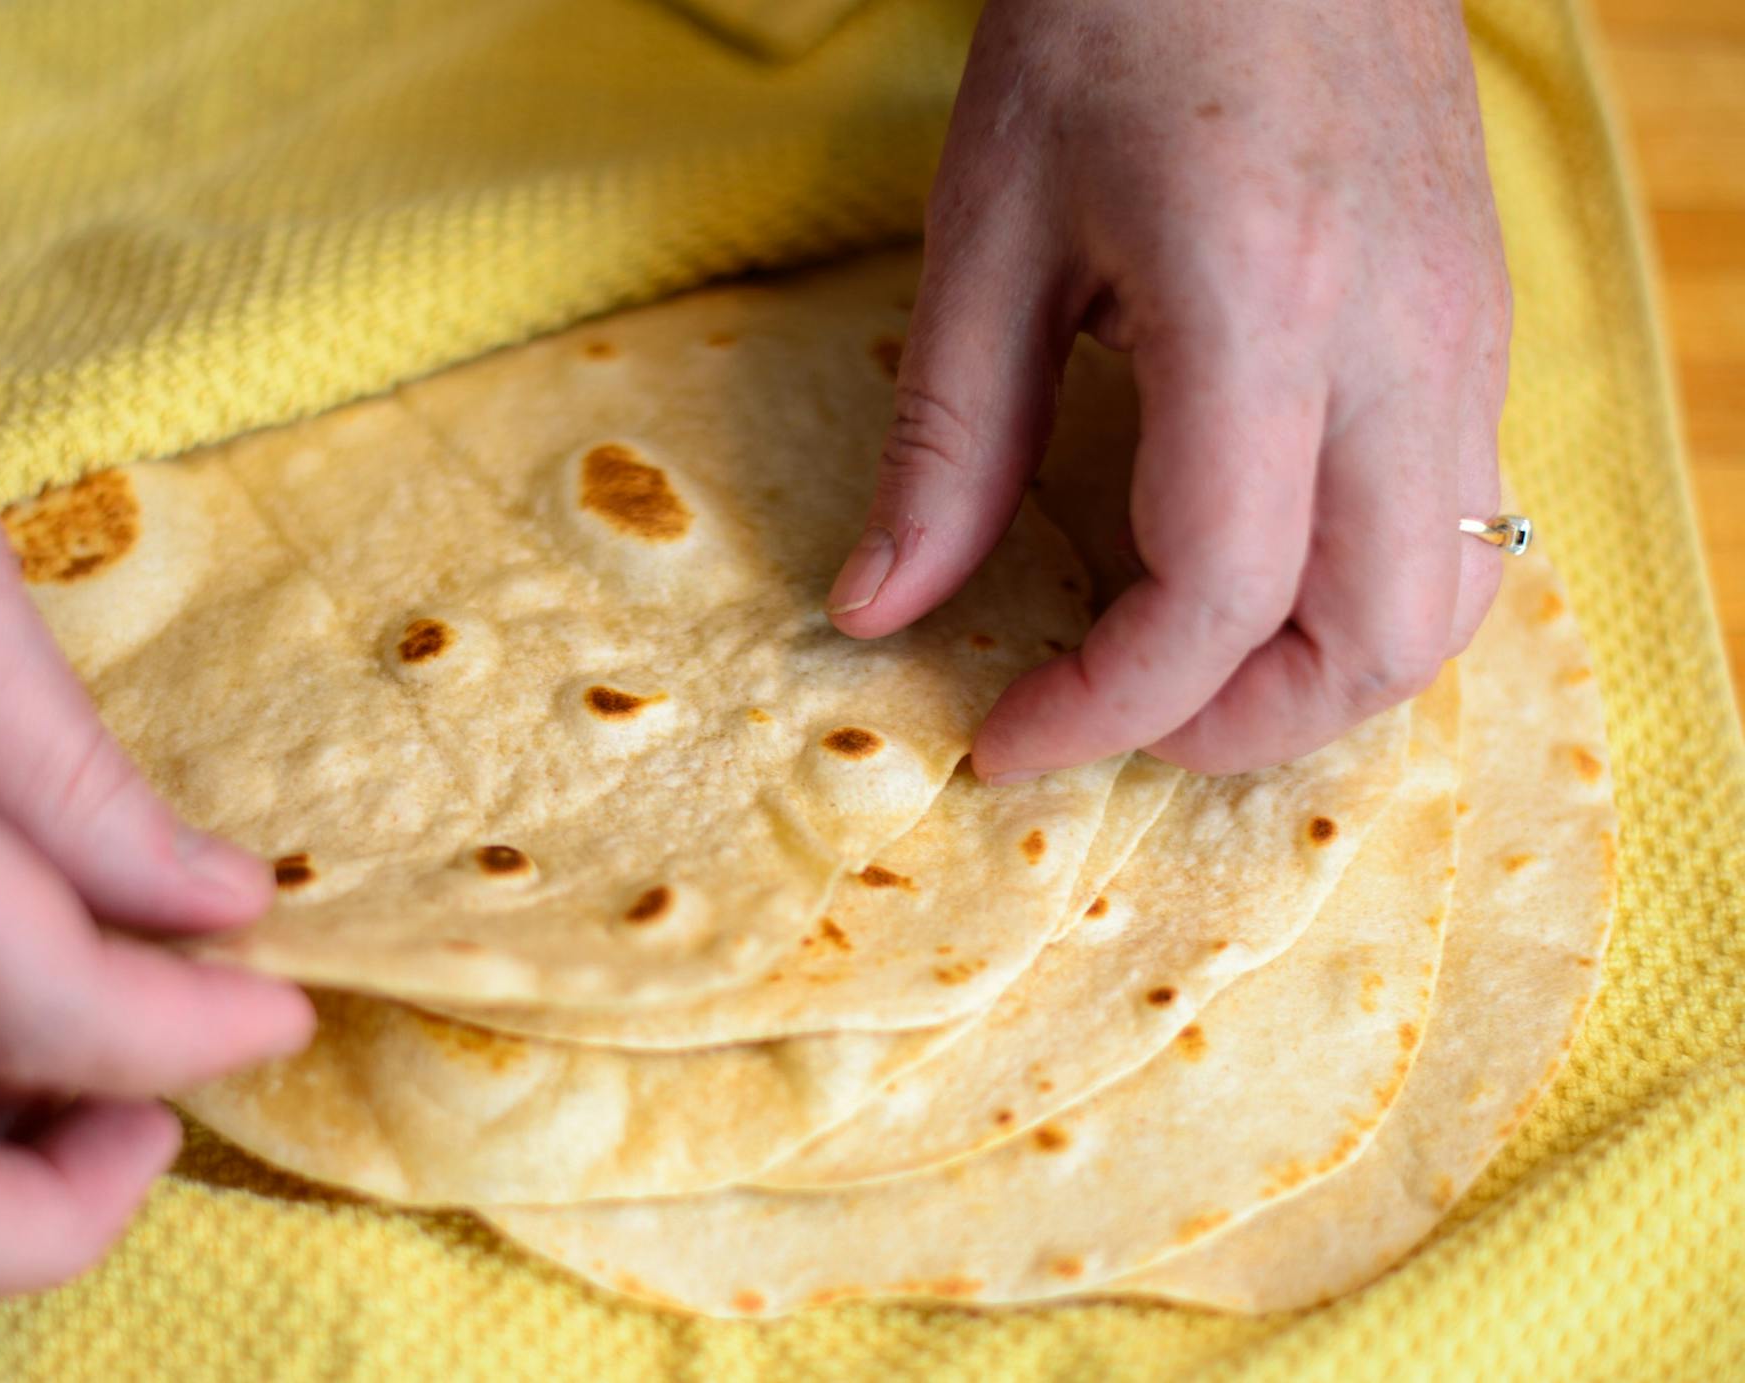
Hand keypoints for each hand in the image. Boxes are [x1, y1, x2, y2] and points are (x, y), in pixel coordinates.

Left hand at [828, 0, 1508, 774]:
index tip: (1005, 737)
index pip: (1214, 596)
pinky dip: (1360, 594)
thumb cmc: (1119, 18)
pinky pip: (1457, 519)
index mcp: (1258, 309)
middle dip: (1237, 728)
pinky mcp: (1479, 322)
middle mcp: (1399, 341)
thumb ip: (945, 439)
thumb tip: (879, 610)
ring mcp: (1466, 334)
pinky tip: (1253, 570)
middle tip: (1107, 716)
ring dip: (1316, 677)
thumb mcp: (989, 224)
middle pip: (1376, 640)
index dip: (1105, 707)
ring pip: (1445, 597)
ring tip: (1182, 670)